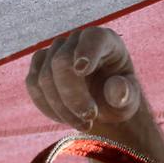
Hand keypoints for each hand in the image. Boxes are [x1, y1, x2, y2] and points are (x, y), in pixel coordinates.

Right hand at [26, 27, 142, 131]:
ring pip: (44, 77)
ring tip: (83, 125)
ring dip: (61, 107)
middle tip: (89, 119)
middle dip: (72, 96)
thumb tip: (117, 90)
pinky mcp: (40, 64)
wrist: (103, 104)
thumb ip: (126, 93)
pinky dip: (46, 106)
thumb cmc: (120, 97)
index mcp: (106, 40)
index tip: (82, 69)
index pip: (92, 37)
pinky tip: (64, 119)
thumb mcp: (130, 98)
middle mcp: (78, 39)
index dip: (86, 51)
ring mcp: (56, 49)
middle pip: (61, 61)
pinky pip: (33, 85)